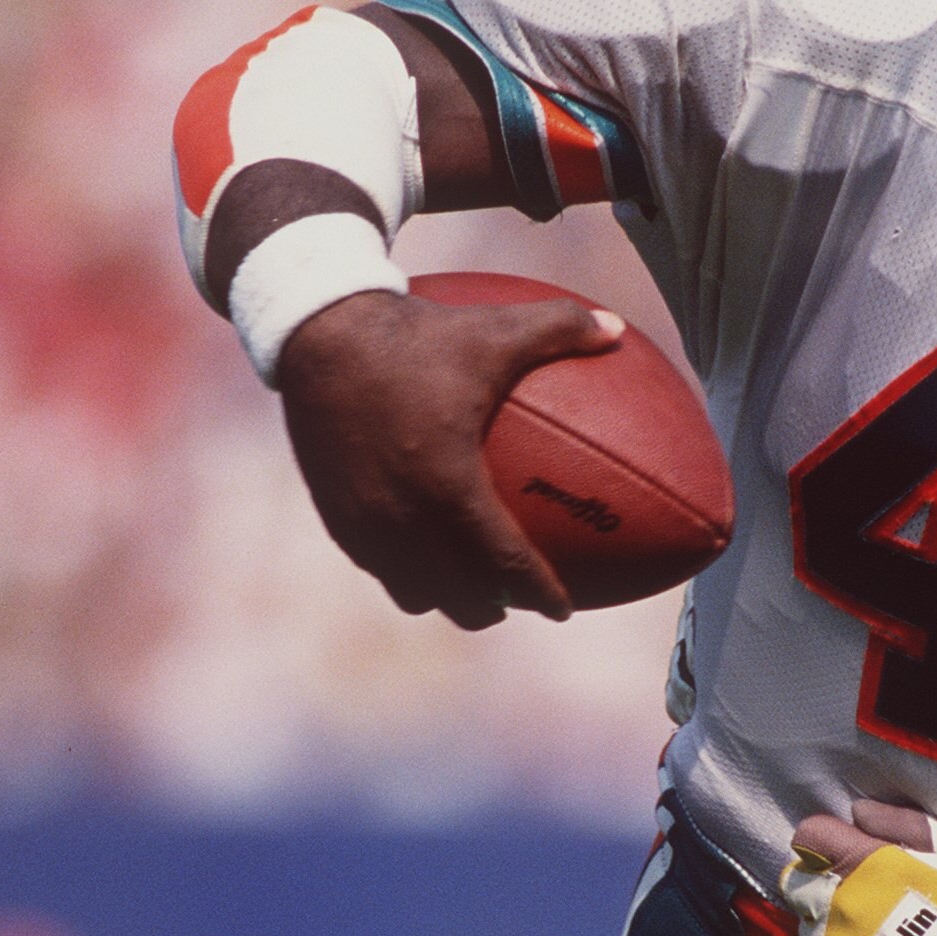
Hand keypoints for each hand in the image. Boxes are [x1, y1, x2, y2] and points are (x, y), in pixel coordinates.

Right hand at [276, 286, 623, 630]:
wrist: (319, 333)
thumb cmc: (416, 332)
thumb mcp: (495, 325)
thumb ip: (563, 328)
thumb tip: (617, 329)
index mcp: (450, 487)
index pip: (506, 566)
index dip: (539, 595)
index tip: (563, 609)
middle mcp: (404, 519)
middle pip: (459, 598)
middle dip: (495, 608)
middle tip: (519, 600)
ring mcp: (365, 524)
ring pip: (412, 591)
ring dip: (447, 597)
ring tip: (471, 588)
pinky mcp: (336, 516)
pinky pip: (378, 564)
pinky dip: (407, 569)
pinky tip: (423, 549)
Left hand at [783, 800, 936, 935]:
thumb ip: (907, 825)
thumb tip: (860, 811)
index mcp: (863, 866)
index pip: (810, 836)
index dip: (828, 839)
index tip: (850, 851)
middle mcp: (836, 907)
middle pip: (797, 884)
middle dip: (823, 883)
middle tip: (865, 896)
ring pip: (806, 928)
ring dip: (829, 926)